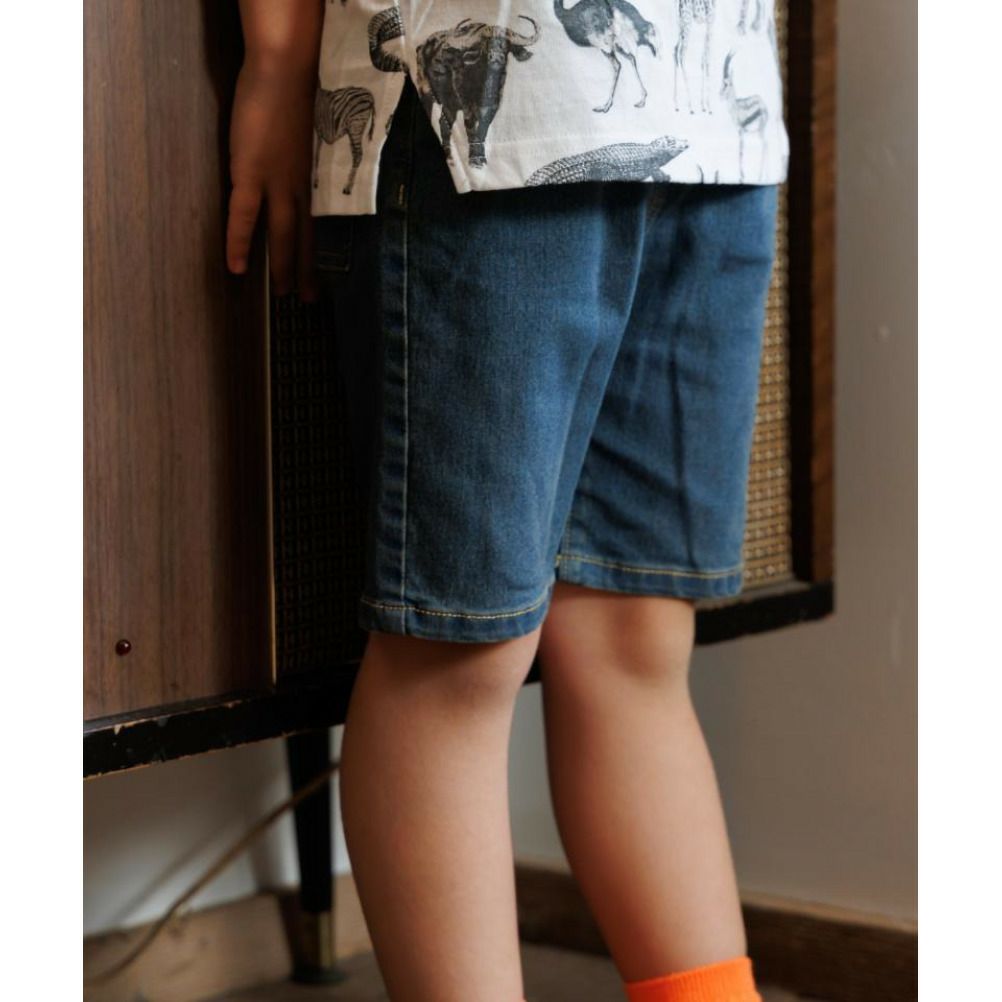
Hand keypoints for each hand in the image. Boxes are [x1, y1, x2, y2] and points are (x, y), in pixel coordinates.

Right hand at [226, 56, 317, 301]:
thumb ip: (311, 158)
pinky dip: (239, 243)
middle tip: (310, 300)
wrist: (285, 69)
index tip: (330, 276)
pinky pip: (244, 216)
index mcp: (315, 177)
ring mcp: (277, 182)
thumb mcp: (314, 133)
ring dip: (284, 266)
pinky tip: (237, 268)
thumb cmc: (299, 91)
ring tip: (284, 294)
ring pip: (283, 234)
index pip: (321, 223)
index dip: (323, 250)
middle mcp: (302, 186)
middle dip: (309, 270)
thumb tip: (310, 169)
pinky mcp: (250, 173)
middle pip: (307, 237)